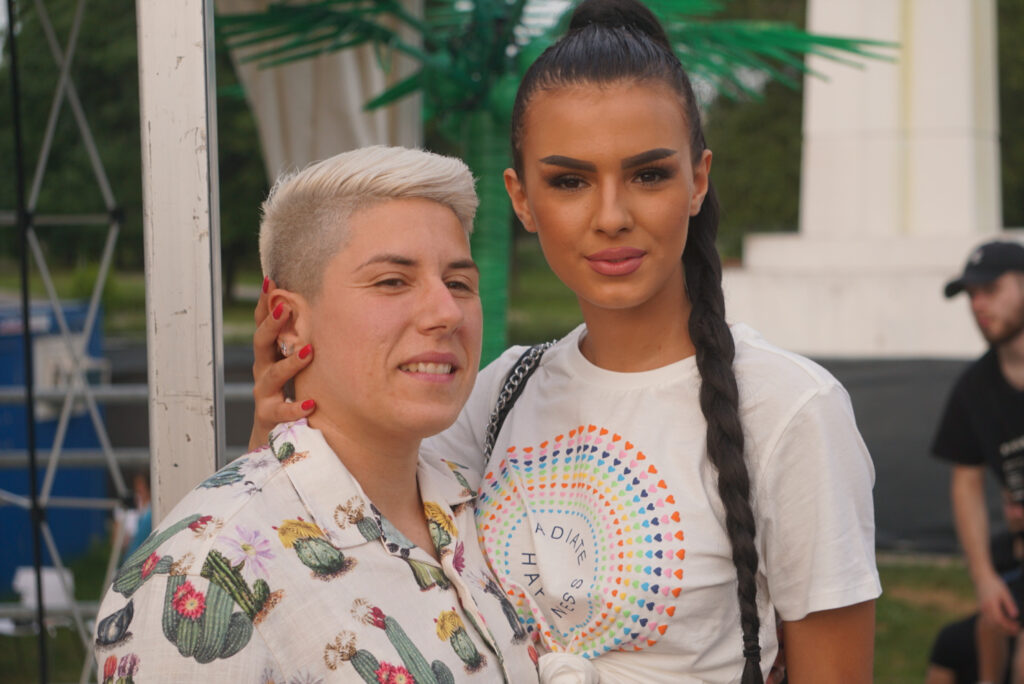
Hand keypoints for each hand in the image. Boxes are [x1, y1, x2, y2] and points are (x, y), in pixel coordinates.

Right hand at [249, 277, 314, 449]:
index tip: (270, 282)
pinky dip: (295, 408)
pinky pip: (281, 412)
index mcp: (269, 355)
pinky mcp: (270, 418)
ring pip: (272, 375)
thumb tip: (315, 310)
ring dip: (290, 362)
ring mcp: (265, 394)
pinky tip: (311, 404)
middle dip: (271, 323)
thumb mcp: (291, 365)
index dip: (264, 304)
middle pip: (261, 342)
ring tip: (309, 350)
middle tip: (284, 306)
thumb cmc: (288, 394)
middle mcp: (264, 371)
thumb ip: (299, 342)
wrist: (273, 437)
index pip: (264, 325)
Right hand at [977, 571, 1019, 635]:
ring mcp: (982, 609)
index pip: (999, 620)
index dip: (1008, 625)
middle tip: (1017, 629)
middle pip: (995, 624)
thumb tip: (1015, 616)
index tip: (1018, 626)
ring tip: (1013, 627)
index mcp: (990, 604)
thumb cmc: (994, 584)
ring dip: (1002, 627)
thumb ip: (1009, 604)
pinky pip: (989, 620)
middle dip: (1006, 628)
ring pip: (991, 623)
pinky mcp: (982, 609)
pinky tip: (1006, 622)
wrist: (982, 578)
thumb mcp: (1004, 592)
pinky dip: (998, 623)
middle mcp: (984, 608)